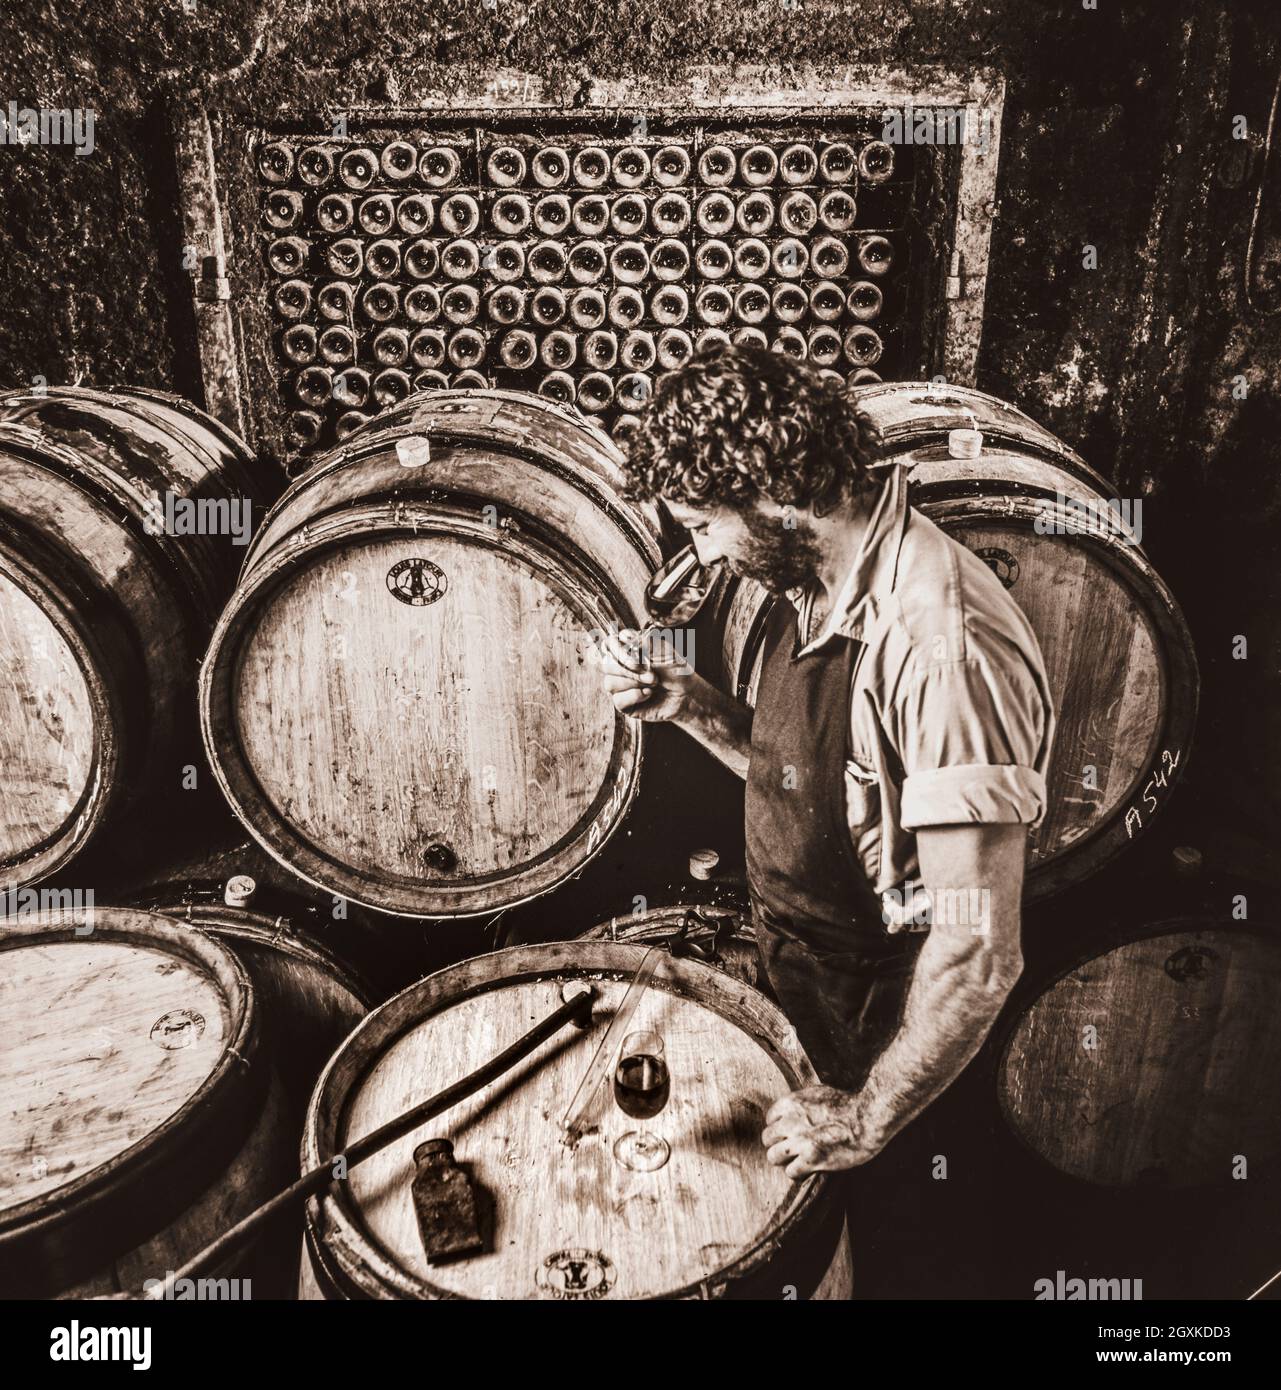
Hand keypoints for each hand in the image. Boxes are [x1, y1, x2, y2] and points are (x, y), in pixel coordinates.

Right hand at [592, 626, 698, 722]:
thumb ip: (644, 642)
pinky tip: (649, 694)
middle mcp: (620, 667)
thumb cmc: (676, 670)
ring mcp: (620, 686)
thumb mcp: (664, 651)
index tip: (638, 657)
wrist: (687, 694)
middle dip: (629, 670)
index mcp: (627, 649)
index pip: (608, 645)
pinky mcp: (623, 704)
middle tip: (651, 674)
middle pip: (605, 665)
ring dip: (634, 682)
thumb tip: (625, 639)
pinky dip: (635, 696)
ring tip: (654, 683)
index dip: (618, 651)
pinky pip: (618, 700)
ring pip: (609, 683)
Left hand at [761, 1086, 886, 1177]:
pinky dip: (797, 1173)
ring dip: (784, 1160)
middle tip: (791, 1148)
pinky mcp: (811, 1160)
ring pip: (773, 1157)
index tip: (789, 1132)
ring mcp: (800, 1142)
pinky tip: (807, 1169)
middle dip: (778, 1143)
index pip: (769, 1119)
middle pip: (767, 1139)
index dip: (779, 1127)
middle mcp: (790, 1122)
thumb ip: (799, 1104)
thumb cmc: (847, 1104)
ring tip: (796, 1160)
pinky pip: (791, 1172)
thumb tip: (788, 1113)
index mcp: (791, 1103)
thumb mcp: (817, 1093)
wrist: (866, 1118)